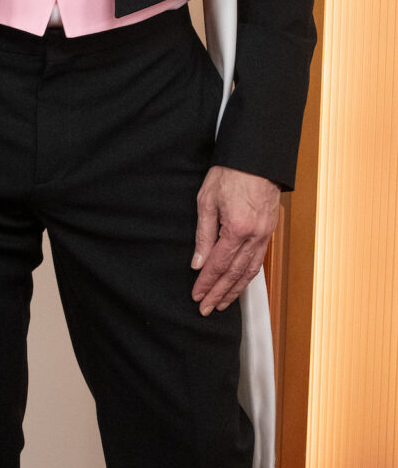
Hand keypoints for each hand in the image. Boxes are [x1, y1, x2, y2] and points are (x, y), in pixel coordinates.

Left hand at [191, 166, 279, 315]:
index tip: (197, 296)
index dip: (206, 283)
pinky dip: (248, 276)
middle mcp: (254, 236)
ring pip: (249, 271)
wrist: (257, 158)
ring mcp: (264, 235)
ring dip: (234, 290)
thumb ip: (203, 235)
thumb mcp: (207, 200)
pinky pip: (258, 261)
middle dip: (219, 293)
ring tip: (221, 303)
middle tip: (205, 308)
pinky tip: (239, 284)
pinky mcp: (269, 232)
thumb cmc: (230, 173)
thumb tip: (198, 262)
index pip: (218, 264)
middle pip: (235, 273)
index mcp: (236, 228)